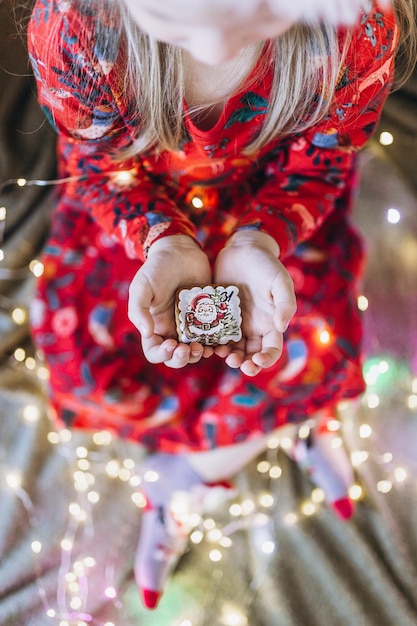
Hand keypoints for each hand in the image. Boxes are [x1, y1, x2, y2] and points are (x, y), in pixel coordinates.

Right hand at [128, 235, 212, 367]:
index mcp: (155, 326)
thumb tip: (147, 333)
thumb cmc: (157, 267)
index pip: (155, 352)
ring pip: (196, 350)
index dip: (162, 355)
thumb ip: (139, 309)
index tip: (171, 345)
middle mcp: (173, 330)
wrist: (181, 251)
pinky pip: (213, 336)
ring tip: (205, 348)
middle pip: (177, 356)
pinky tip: (220, 343)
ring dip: (200, 354)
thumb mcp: (142, 286)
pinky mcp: (209, 318)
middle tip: (192, 349)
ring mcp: (192, 325)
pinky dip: (216, 344)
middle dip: (183, 358)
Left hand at [214, 230, 295, 375]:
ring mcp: (235, 324)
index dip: (266, 360)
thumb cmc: (266, 264)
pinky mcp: (218, 316)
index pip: (272, 350)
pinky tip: (205, 344)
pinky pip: (214, 334)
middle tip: (235, 362)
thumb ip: (285, 304)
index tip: (257, 360)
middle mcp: (253, 328)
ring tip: (221, 354)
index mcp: (270, 324)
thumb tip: (282, 327)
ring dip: (227, 356)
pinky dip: (211, 343)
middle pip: (250, 355)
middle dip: (244, 364)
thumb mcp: (280, 281)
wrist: (243, 249)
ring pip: (232, 348)